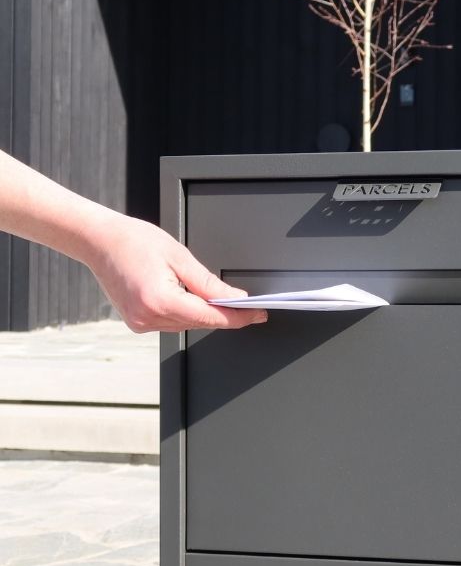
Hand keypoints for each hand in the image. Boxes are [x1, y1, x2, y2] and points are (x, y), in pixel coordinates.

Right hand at [87, 214, 266, 332]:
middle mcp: (148, 317)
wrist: (97, 241)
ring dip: (207, 315)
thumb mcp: (179, 256)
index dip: (238, 317)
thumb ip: (209, 283)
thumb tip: (234, 299)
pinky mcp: (137, 322)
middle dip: (226, 316)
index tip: (258, 314)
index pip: (210, 317)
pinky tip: (196, 302)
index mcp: (159, 300)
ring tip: (224, 302)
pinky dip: (188, 314)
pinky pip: (173, 322)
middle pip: (200, 323)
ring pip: (188, 325)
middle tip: (250, 308)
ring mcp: (140, 323)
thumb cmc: (133, 240)